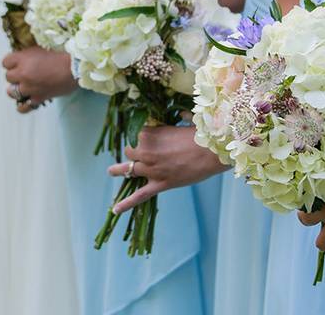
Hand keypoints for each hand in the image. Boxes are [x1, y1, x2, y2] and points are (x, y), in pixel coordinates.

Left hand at [2, 46, 76, 112]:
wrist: (74, 68)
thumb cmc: (60, 56)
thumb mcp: (40, 49)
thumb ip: (27, 55)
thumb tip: (21, 60)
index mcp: (22, 59)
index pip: (5, 62)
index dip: (11, 63)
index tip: (17, 63)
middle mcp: (22, 73)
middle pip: (8, 77)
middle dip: (15, 75)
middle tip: (25, 73)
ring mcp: (29, 88)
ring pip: (11, 92)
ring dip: (17, 89)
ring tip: (24, 86)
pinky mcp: (37, 98)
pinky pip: (22, 107)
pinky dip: (22, 105)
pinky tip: (26, 101)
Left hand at [108, 125, 226, 213]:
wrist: (212, 152)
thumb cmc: (201, 135)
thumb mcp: (186, 121)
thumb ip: (181, 117)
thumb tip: (183, 114)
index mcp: (148, 134)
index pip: (136, 135)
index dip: (142, 137)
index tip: (148, 137)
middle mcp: (145, 151)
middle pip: (130, 152)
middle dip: (134, 152)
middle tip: (139, 152)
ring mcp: (151, 169)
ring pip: (128, 170)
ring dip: (119, 170)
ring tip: (112, 171)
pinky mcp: (160, 184)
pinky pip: (139, 196)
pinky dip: (126, 203)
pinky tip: (115, 209)